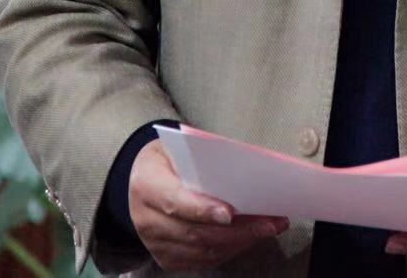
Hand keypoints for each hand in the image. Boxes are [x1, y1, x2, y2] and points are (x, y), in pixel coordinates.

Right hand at [128, 139, 288, 270]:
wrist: (138, 180)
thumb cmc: (166, 158)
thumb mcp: (176, 145)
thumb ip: (200, 155)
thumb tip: (239, 165)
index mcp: (146, 185)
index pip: (175, 202)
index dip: (203, 210)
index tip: (231, 213)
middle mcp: (146, 220)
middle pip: (194, 232)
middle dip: (236, 230)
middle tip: (269, 223)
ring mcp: (155, 243)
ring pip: (201, 250)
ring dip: (239, 242)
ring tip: (268, 229)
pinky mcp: (165, 257)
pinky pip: (201, 260)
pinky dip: (228, 251)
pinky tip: (249, 238)